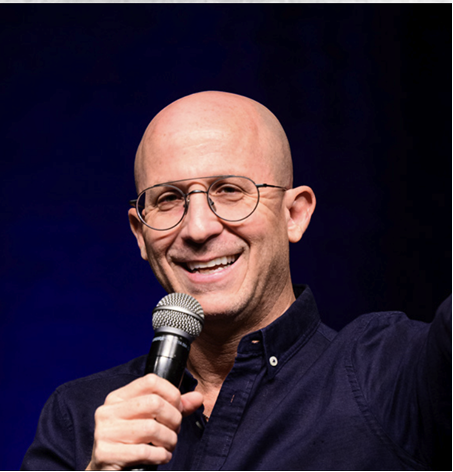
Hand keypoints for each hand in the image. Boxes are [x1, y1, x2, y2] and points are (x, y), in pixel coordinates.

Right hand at [85, 374, 202, 470]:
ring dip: (169, 439)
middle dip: (173, 419)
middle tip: (175, 430)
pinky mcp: (105, 453)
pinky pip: (144, 451)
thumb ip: (173, 407)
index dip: (172, 393)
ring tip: (169, 445)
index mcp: (118, 397)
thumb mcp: (149, 418)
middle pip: (154, 403)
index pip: (150, 381)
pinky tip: (162, 457)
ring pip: (151, 428)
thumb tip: (197, 398)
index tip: (178, 408)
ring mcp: (105, 431)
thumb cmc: (130, 441)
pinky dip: (160, 455)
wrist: (105, 470)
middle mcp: (108, 410)